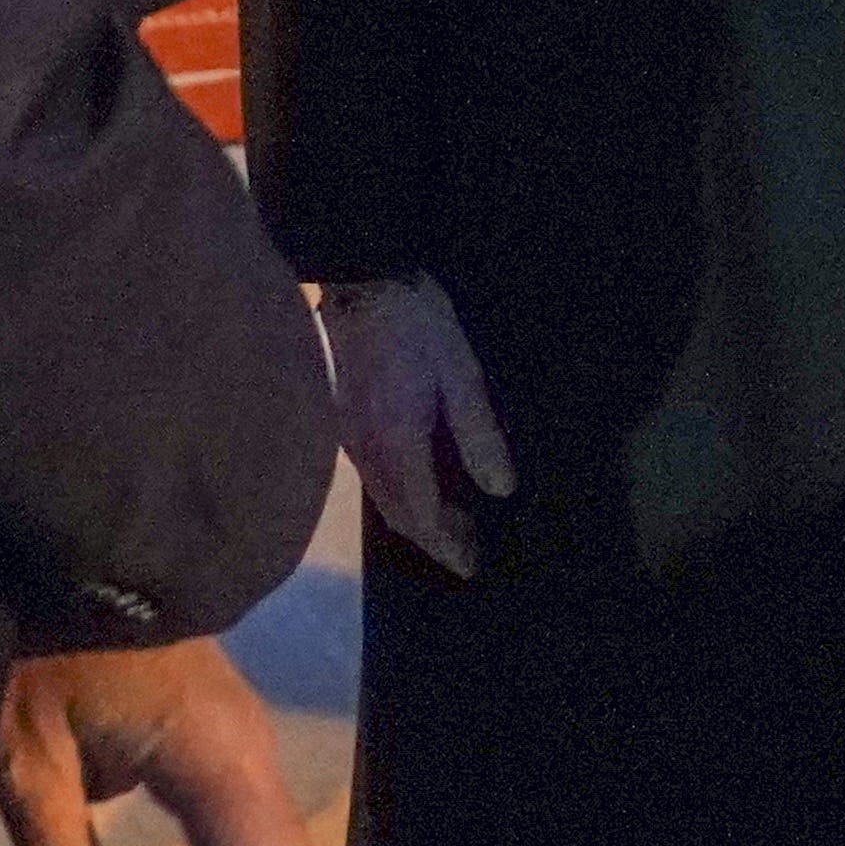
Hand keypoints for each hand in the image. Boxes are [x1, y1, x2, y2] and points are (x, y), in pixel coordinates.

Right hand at [319, 275, 513, 576]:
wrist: (361, 280)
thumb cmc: (418, 323)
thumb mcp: (461, 374)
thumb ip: (479, 435)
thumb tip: (501, 490)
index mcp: (398, 442)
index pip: (422, 514)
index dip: (447, 545)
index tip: (471, 565)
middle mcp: (368, 451)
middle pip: (398, 515)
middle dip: (433, 540)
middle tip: (469, 549)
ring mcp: (349, 437)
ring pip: (382, 498)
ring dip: (415, 519)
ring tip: (453, 521)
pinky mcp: (343, 421)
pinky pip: (372, 476)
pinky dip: (398, 495)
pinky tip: (420, 483)